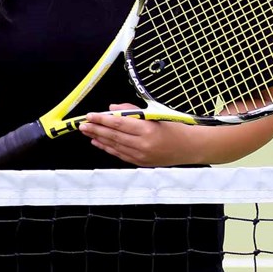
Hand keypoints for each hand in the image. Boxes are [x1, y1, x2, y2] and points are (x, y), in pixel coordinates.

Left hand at [79, 104, 207, 166]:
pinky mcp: (141, 163)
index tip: (90, 115)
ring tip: (87, 132)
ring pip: (115, 146)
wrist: (189, 147)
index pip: (119, 123)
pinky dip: (108, 148)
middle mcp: (143, 144)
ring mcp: (141, 155)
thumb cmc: (174, 127)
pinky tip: (99, 142)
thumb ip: (132, 111)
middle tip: (82, 124)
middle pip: (114, 136)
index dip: (102, 119)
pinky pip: (120, 155)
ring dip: (99, 139)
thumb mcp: (156, 114)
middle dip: (96, 129)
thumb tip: (111, 109)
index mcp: (148, 129)